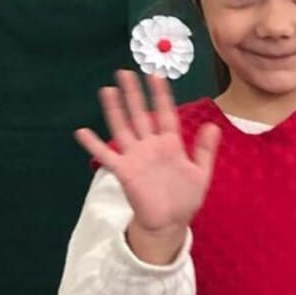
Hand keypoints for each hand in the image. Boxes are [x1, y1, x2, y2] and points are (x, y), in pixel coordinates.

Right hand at [74, 67, 221, 249]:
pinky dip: (94, 145)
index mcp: (170, 143)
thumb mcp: (201, 173)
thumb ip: (204, 150)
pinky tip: (82, 132)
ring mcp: (135, 157)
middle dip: (133, 93)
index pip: (165, 113)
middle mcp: (150, 145)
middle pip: (140, 114)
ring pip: (123, 128)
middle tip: (125, 72)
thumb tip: (213, 125)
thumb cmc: (185, 198)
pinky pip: (106, 156)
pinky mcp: (124, 171)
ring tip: (107, 90)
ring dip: (115, 110)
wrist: (169, 222)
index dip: (161, 94)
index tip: (155, 74)